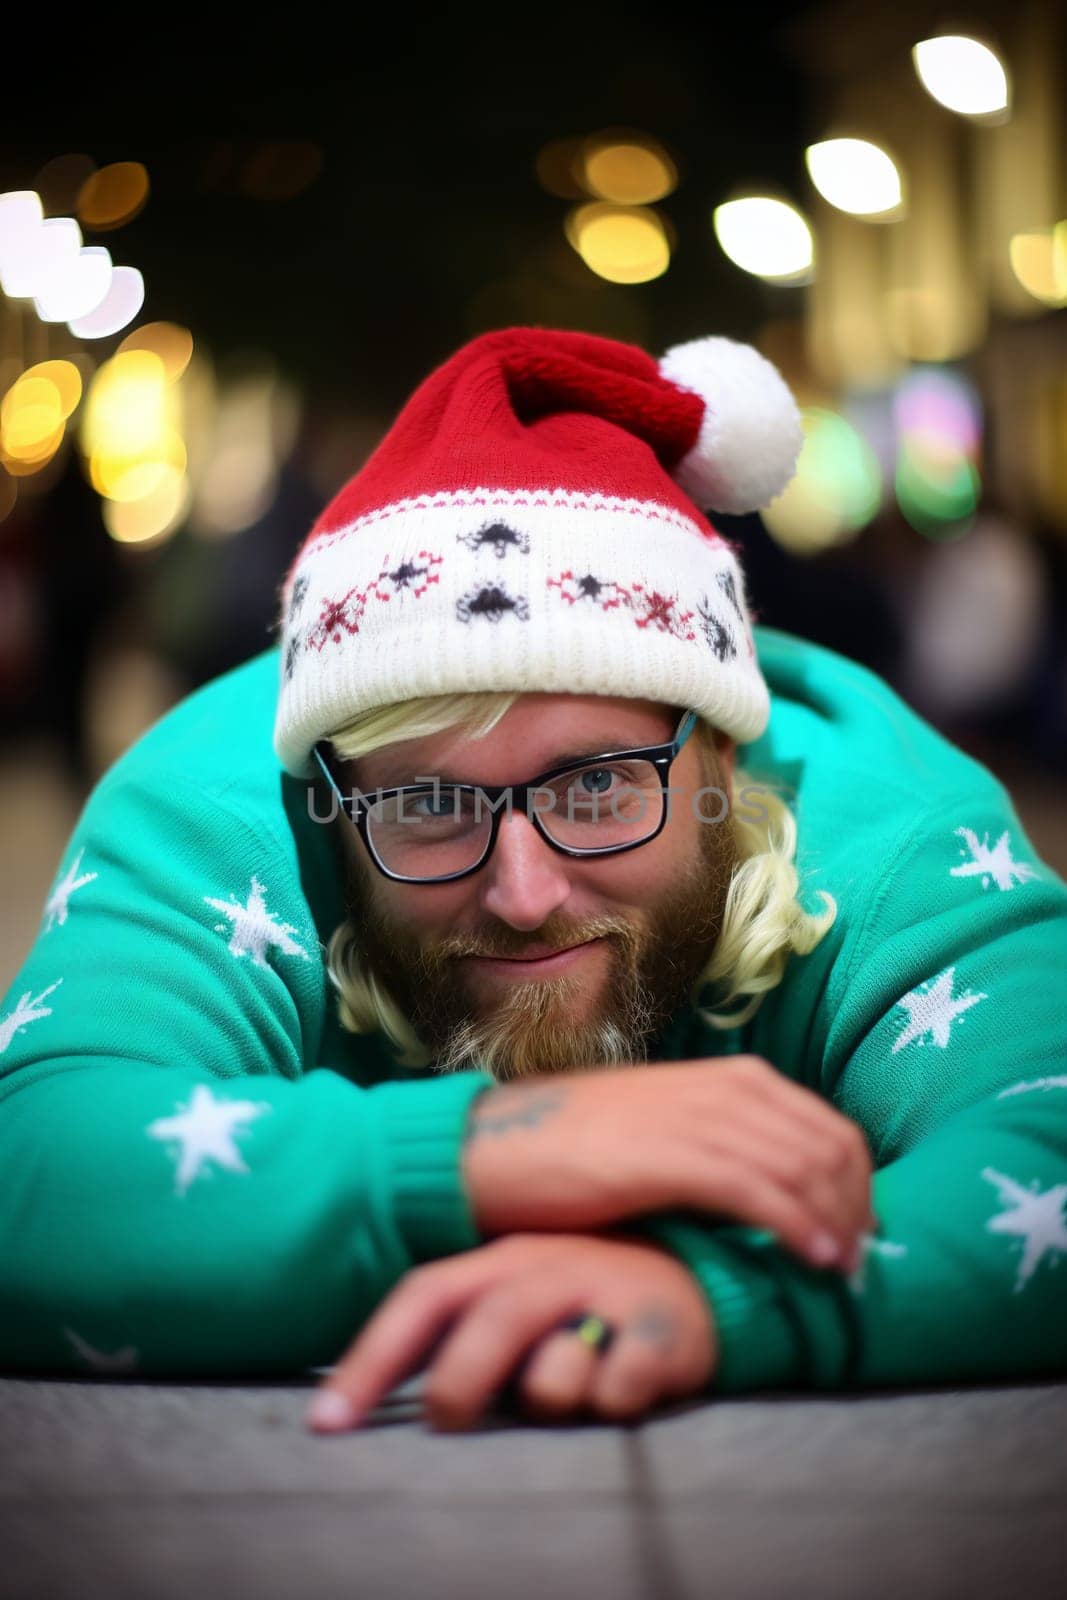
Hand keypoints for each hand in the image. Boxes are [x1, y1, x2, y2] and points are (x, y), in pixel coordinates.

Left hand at [305, 1232, 717, 1433]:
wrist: (699, 1277)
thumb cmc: (586, 1301)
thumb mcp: (519, 1295)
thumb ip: (461, 1333)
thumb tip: (366, 1395)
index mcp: (502, 1260)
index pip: (423, 1298)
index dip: (370, 1359)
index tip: (326, 1424)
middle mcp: (549, 1267)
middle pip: (485, 1329)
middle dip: (457, 1390)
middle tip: (451, 1423)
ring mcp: (608, 1293)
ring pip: (553, 1376)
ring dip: (554, 1397)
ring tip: (579, 1382)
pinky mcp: (661, 1330)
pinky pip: (616, 1394)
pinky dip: (614, 1403)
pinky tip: (627, 1382)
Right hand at [462, 1056, 876, 1272]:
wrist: (496, 1147)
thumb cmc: (574, 1147)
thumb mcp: (664, 1130)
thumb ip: (720, 1147)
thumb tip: (772, 1190)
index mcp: (729, 1078)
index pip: (828, 1125)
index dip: (857, 1184)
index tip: (859, 1233)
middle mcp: (724, 1090)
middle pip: (830, 1146)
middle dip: (857, 1207)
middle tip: (860, 1261)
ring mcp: (699, 1120)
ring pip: (805, 1168)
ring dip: (838, 1224)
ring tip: (846, 1272)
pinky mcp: (672, 1157)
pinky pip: (763, 1192)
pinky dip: (800, 1228)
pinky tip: (815, 1260)